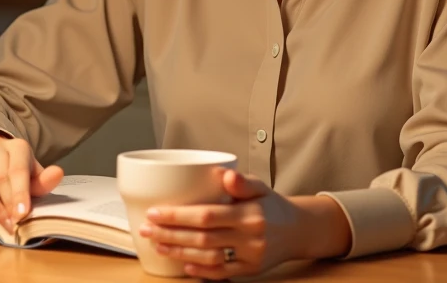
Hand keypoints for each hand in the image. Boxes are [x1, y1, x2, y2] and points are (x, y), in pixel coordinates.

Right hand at [0, 133, 63, 229]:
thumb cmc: (12, 170)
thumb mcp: (30, 174)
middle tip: (13, 225)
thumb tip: (58, 174)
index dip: (20, 193)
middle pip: (0, 177)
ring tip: (1, 223)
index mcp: (17, 146)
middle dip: (7, 205)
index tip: (22, 215)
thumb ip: (42, 180)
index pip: (18, 170)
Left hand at [140, 169, 350, 278]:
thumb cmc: (273, 205)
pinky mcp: (251, 270)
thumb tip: (224, 174)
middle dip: (170, 234)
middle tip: (147, 229)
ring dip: (180, 252)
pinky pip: (222, 274)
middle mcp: (250, 238)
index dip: (178, 216)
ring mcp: (250, 257)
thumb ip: (242, 181)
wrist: (299, 230)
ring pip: (208, 258)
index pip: (207, 216)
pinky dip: (202, 271)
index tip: (155, 212)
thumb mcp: (260, 186)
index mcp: (249, 214)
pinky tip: (184, 265)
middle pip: (202, 239)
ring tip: (158, 244)